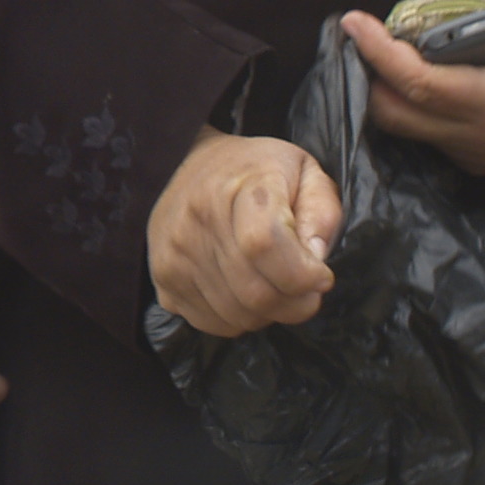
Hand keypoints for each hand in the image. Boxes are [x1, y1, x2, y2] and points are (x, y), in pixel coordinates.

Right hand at [148, 129, 341, 337]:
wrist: (190, 161)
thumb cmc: (256, 171)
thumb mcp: (305, 172)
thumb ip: (321, 213)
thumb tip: (314, 260)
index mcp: (237, 187)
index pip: (265, 245)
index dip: (303, 274)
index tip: (321, 274)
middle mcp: (197, 221)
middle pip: (256, 292)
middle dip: (296, 304)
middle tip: (306, 290)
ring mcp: (174, 254)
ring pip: (237, 316)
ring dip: (268, 313)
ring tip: (274, 286)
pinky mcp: (163, 278)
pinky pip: (212, 323)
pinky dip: (238, 319)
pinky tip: (244, 291)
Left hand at [344, 0, 484, 176]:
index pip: (418, 84)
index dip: (377, 51)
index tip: (351, 19)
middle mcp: (482, 140)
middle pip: (394, 114)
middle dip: (370, 73)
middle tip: (371, 33)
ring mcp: (478, 157)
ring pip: (405, 128)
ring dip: (388, 89)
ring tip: (398, 47)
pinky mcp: (478, 163)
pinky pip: (426, 134)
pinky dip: (413, 103)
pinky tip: (427, 71)